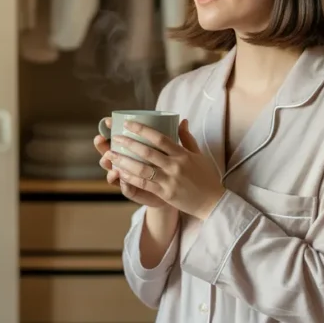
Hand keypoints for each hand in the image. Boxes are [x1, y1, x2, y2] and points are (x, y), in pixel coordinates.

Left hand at [108, 119, 225, 219]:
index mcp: (182, 154)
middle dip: (128, 144)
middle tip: (115, 138)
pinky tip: (121, 173)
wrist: (212, 201)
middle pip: (147, 152)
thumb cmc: (205, 177)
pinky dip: (131, 178)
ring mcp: (169, 180)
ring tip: (111, 156)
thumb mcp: (198, 155)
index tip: (128, 124)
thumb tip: (182, 120)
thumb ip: (187, 138)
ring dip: (124, 161)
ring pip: (142, 169)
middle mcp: (175, 165)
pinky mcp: (165, 194)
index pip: (159, 138)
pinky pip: (144, 184)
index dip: (142, 129)